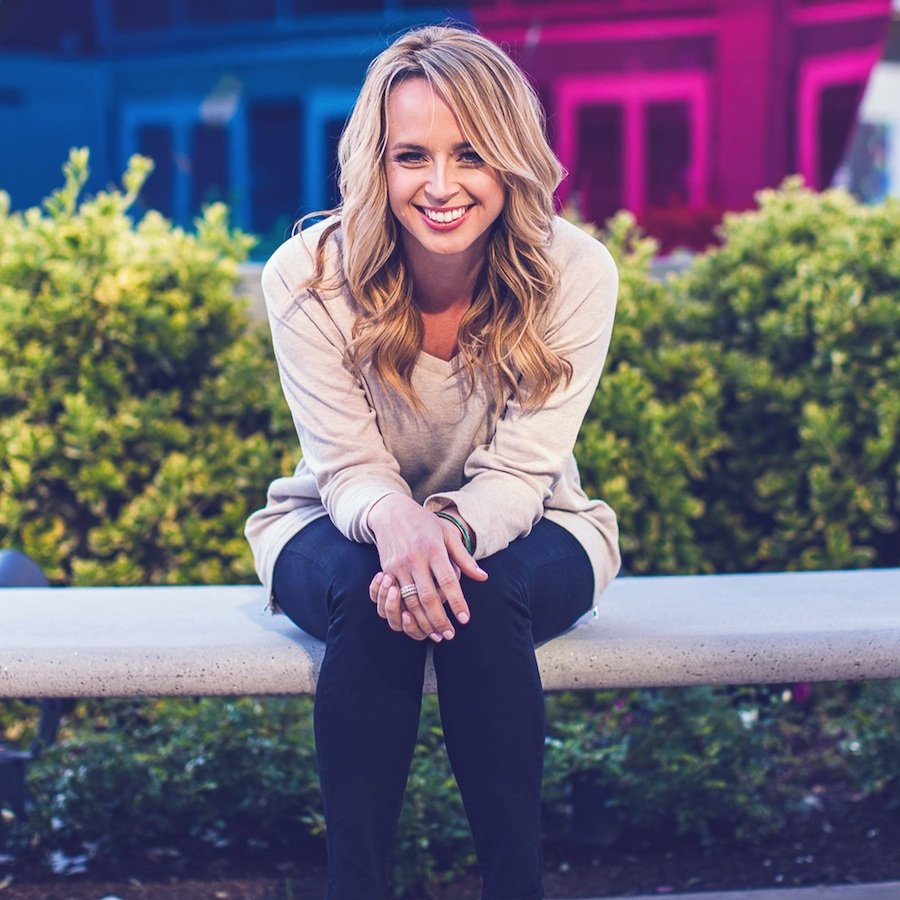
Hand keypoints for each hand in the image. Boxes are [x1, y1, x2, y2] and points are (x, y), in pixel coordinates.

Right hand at [367, 494, 486, 640]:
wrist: (390, 512)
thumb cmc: (425, 523)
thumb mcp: (448, 534)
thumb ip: (464, 558)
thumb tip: (483, 578)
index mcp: (433, 549)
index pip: (448, 581)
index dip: (457, 602)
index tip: (465, 619)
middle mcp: (415, 559)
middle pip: (428, 597)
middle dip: (440, 620)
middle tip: (450, 635)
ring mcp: (398, 566)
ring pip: (410, 602)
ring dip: (423, 622)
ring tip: (436, 635)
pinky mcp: (386, 572)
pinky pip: (396, 598)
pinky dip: (406, 614)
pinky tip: (416, 624)